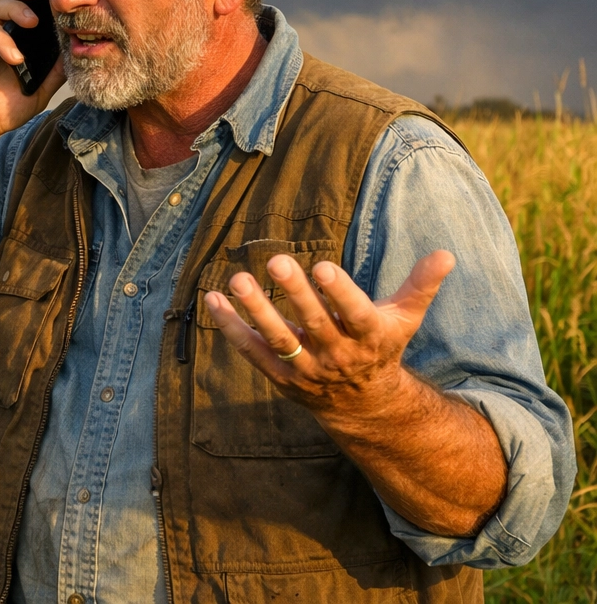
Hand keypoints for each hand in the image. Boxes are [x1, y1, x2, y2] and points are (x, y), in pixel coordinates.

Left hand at [204, 250, 455, 419]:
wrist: (363, 404)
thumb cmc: (380, 346)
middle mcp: (337, 355)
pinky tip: (211, 299)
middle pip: (313, 324)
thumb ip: (420, 285)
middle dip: (294, 294)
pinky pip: (251, 351)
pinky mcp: (280, 376)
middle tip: (275, 260)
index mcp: (368, 337)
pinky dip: (230, 326)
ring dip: (256, 310)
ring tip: (237, 279)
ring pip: (278, 339)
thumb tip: (447, 253)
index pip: (354, 314)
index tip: (321, 265)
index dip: (339, 292)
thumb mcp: (404, 318)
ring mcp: (306, 368)